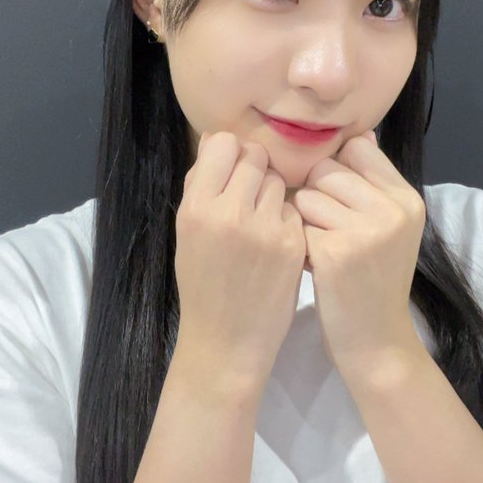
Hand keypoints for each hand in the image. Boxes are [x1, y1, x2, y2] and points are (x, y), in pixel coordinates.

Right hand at [174, 131, 306, 388]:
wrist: (226, 342)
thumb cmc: (202, 285)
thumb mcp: (188, 232)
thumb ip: (200, 185)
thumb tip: (216, 140)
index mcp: (196, 208)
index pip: (223, 143)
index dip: (230, 152)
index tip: (231, 169)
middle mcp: (229, 213)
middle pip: (254, 156)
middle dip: (253, 170)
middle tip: (248, 196)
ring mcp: (265, 229)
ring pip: (277, 180)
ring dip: (271, 193)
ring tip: (260, 222)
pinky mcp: (293, 244)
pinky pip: (294, 208)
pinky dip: (287, 219)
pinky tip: (276, 243)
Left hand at [289, 129, 426, 373]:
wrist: (376, 342)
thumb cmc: (374, 281)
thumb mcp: (389, 228)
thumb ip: (374, 181)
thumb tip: (359, 132)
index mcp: (407, 199)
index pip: (358, 148)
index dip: (336, 170)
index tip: (335, 199)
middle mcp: (393, 210)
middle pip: (326, 170)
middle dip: (316, 198)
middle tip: (326, 232)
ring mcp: (366, 231)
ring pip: (307, 196)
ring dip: (303, 221)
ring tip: (320, 249)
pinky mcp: (336, 253)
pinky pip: (296, 225)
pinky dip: (296, 244)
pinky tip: (312, 266)